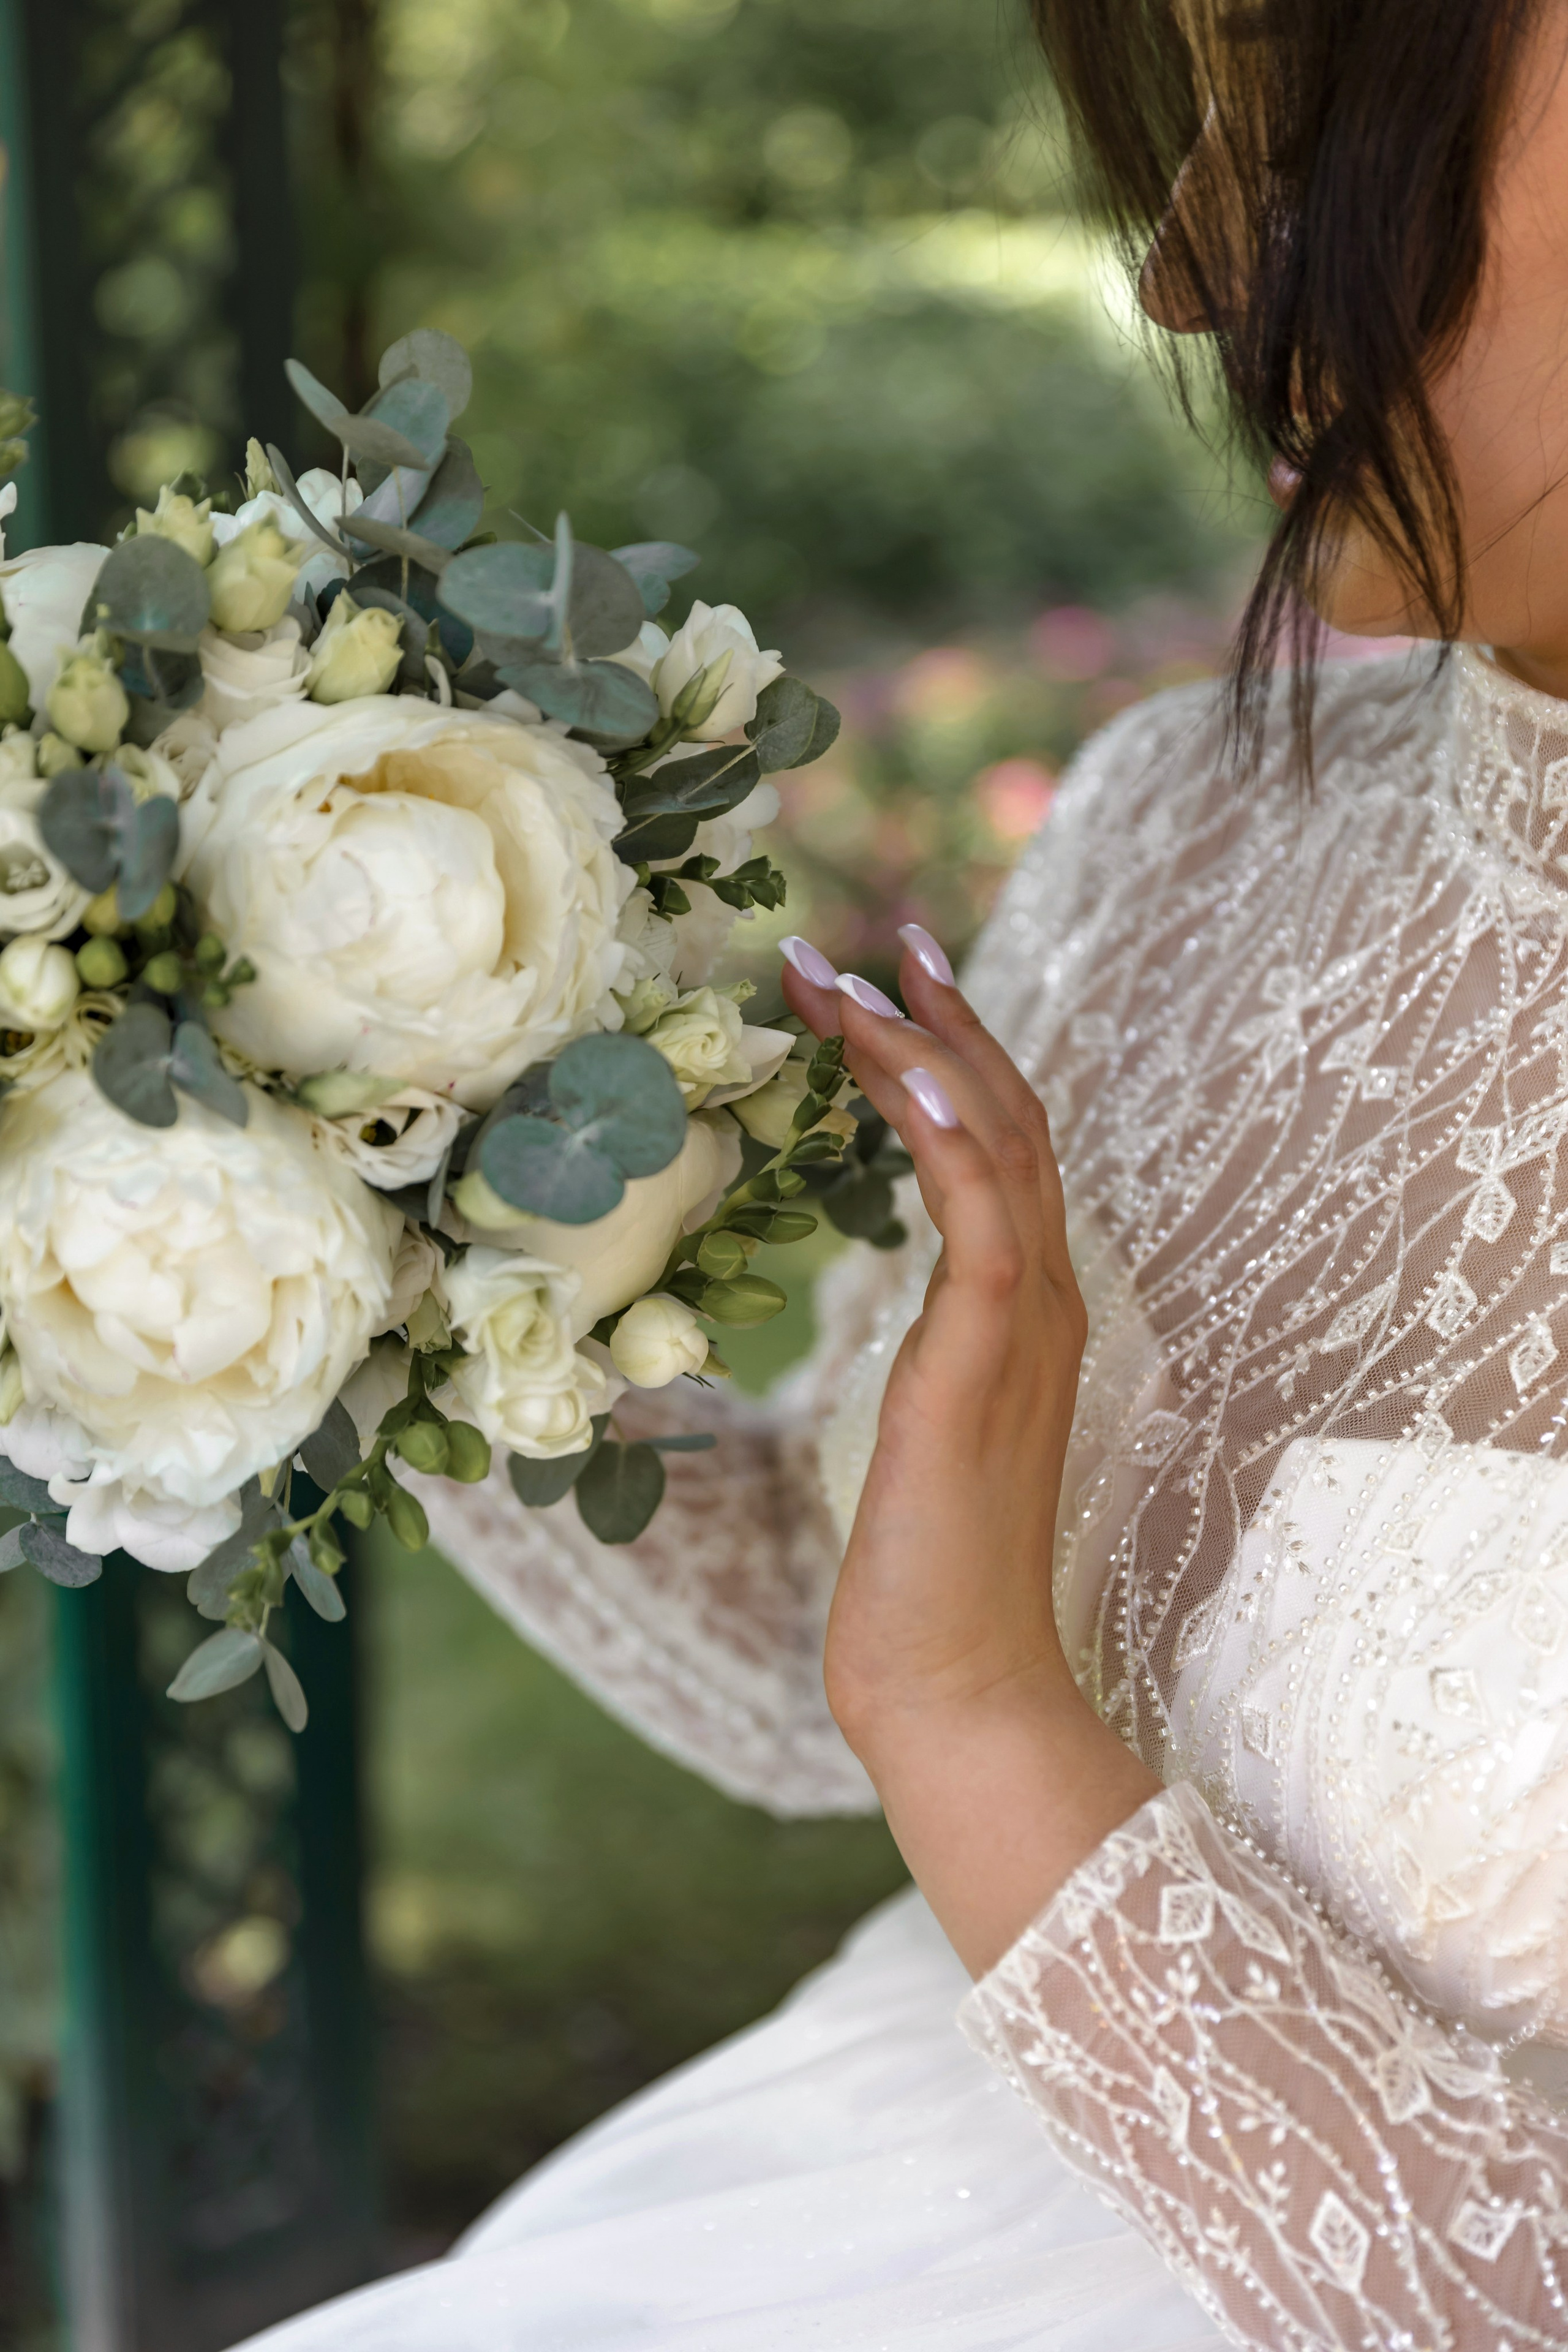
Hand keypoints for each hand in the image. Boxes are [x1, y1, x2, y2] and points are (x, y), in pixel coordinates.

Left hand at [780, 929, 1159, 1974]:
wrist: (956, 1680)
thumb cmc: (922, 1576)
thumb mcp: (916, 1436)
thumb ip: (926, 1364)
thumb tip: (896, 1334)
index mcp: (1024, 1310)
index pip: (1000, 1149)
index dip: (953, 1060)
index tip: (891, 992)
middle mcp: (1042, 1297)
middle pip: (1008, 1117)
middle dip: (943, 1019)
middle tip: (883, 937)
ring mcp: (1026, 1322)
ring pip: (994, 1142)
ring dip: (921, 1047)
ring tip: (847, 974)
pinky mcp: (984, 1356)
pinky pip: (980, 1213)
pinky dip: (943, 1131)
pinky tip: (889, 1073)